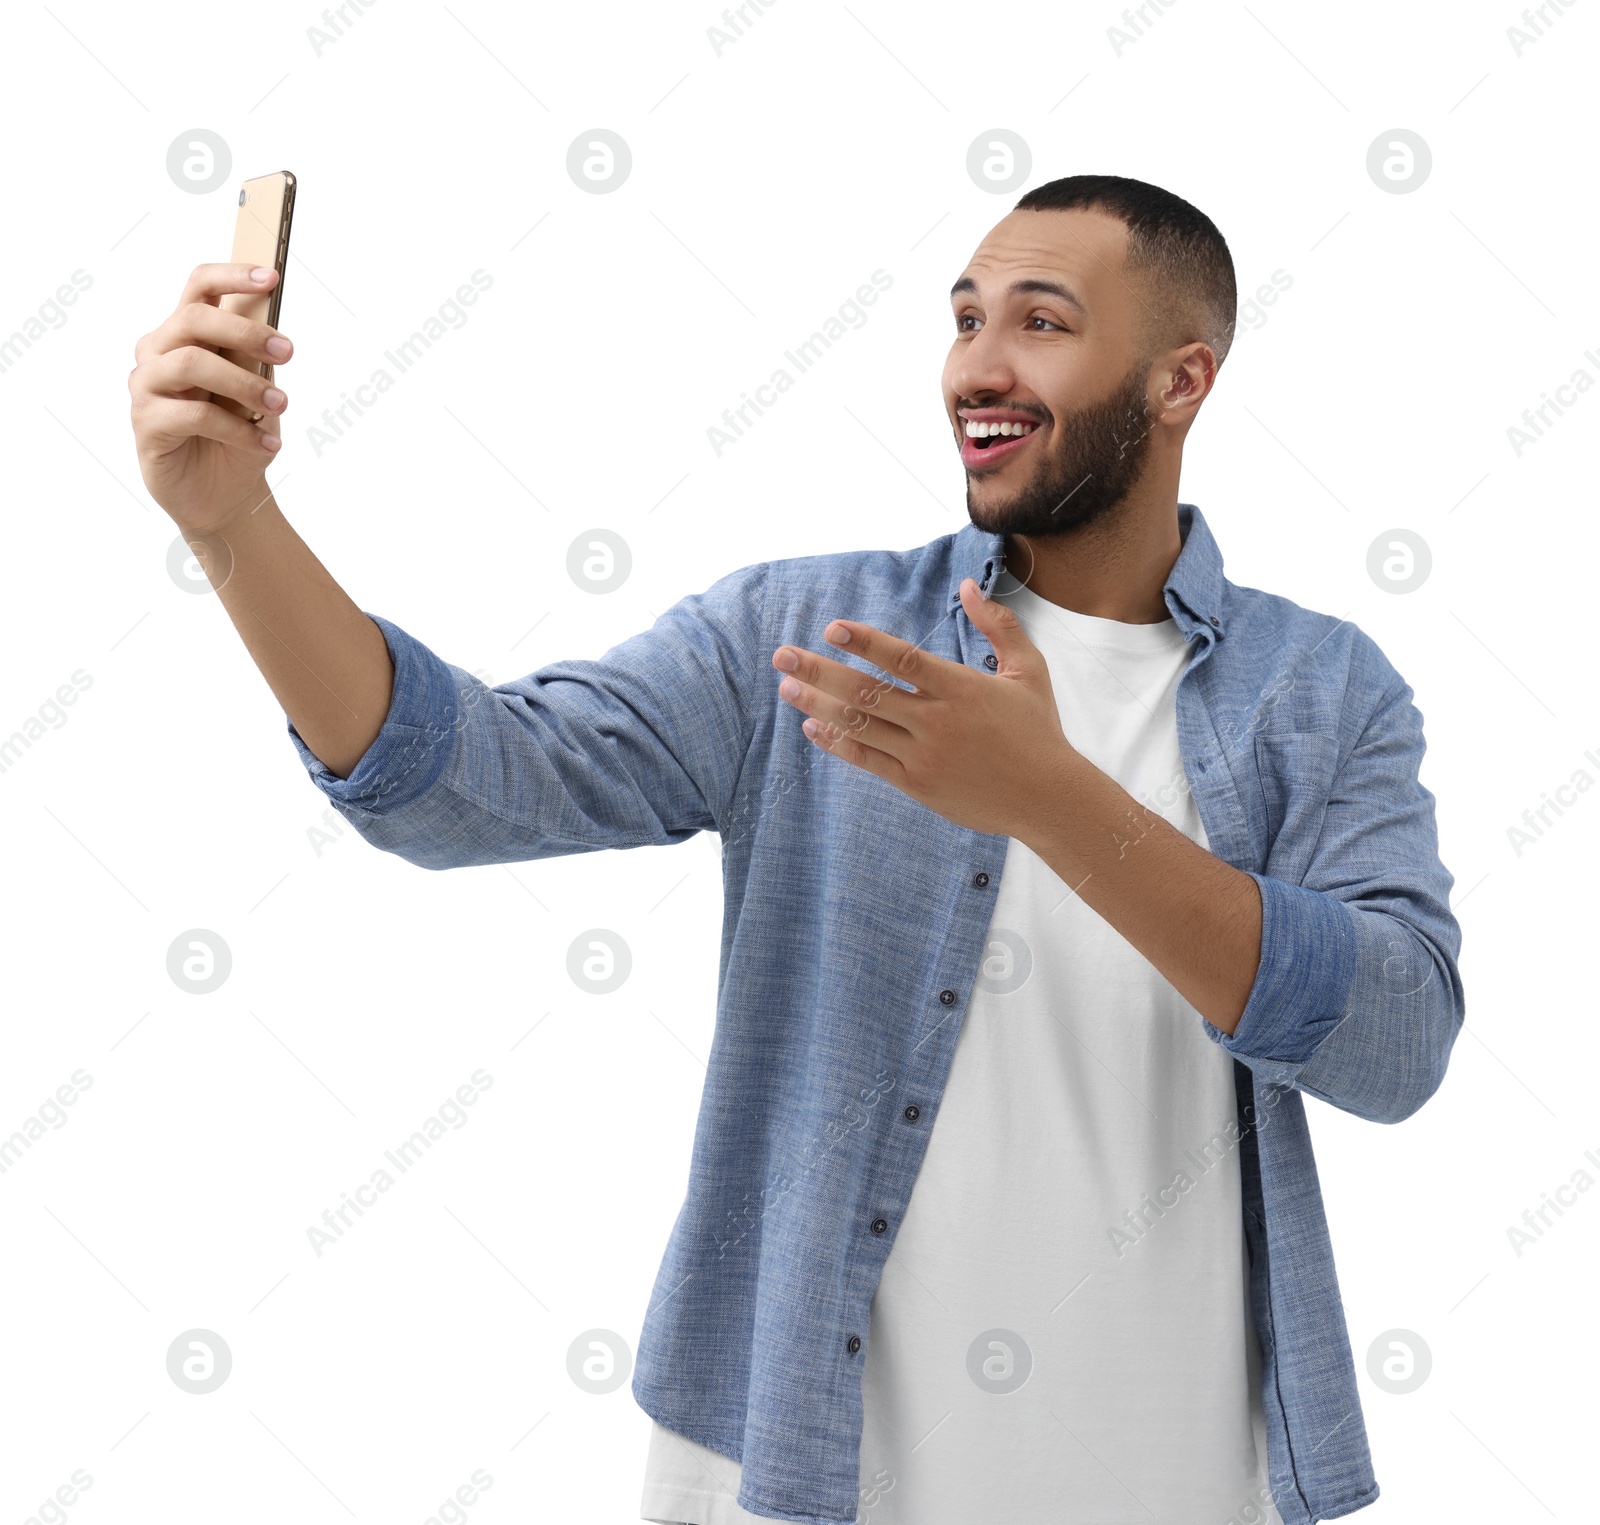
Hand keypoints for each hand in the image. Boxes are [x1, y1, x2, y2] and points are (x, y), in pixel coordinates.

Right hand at [129, 263, 292, 535]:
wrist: (224, 494)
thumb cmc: (238, 435)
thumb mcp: (256, 394)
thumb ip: (255, 362)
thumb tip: (271, 331)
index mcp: (184, 336)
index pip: (198, 289)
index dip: (231, 276)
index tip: (271, 277)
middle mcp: (158, 353)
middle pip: (192, 320)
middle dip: (245, 332)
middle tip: (288, 352)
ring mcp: (146, 387)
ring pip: (190, 364)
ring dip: (243, 383)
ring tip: (280, 403)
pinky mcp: (146, 424)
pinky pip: (192, 415)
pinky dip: (237, 429)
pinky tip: (266, 444)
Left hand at [771, 576, 1073, 837]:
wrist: (1047, 798)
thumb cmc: (1038, 730)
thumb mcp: (1028, 670)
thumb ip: (998, 626)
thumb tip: (966, 586)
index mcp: (961, 688)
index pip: (903, 659)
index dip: (865, 642)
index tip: (832, 628)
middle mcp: (937, 721)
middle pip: (867, 692)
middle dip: (820, 671)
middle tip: (782, 656)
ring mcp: (923, 755)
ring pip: (860, 726)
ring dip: (819, 705)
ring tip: (786, 687)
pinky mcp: (917, 784)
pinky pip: (868, 759)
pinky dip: (837, 742)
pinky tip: (813, 726)